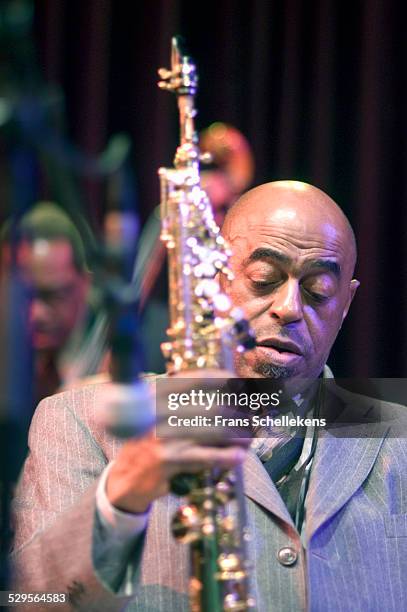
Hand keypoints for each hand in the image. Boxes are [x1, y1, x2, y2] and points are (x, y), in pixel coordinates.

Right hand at [106, 369, 248, 513]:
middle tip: (250, 418)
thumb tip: (228, 394)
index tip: (241, 382)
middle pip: (214, 406)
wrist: (126, 477)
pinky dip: (227, 456)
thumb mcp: (159, 414)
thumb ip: (185, 402)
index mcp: (159, 394)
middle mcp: (160, 411)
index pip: (198, 379)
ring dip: (238, 435)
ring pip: (215, 430)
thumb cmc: (150, 441)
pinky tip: (238, 456)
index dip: (224, 379)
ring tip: (248, 438)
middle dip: (238, 413)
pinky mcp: (170, 459)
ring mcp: (164, 435)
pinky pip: (208, 456)